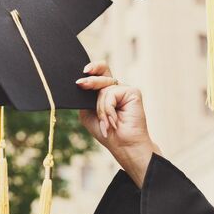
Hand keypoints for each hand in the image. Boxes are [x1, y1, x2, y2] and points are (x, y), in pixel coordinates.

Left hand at [77, 61, 157, 186]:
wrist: (123, 145)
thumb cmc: (107, 132)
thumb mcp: (88, 113)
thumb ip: (85, 98)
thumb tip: (81, 83)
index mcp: (106, 91)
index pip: (99, 72)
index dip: (92, 68)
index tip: (83, 71)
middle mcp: (116, 87)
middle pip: (102, 72)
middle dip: (90, 79)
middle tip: (80, 83)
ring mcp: (125, 89)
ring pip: (103, 88)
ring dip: (100, 108)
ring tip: (105, 123)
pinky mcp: (133, 92)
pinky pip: (111, 93)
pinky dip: (108, 108)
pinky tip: (114, 120)